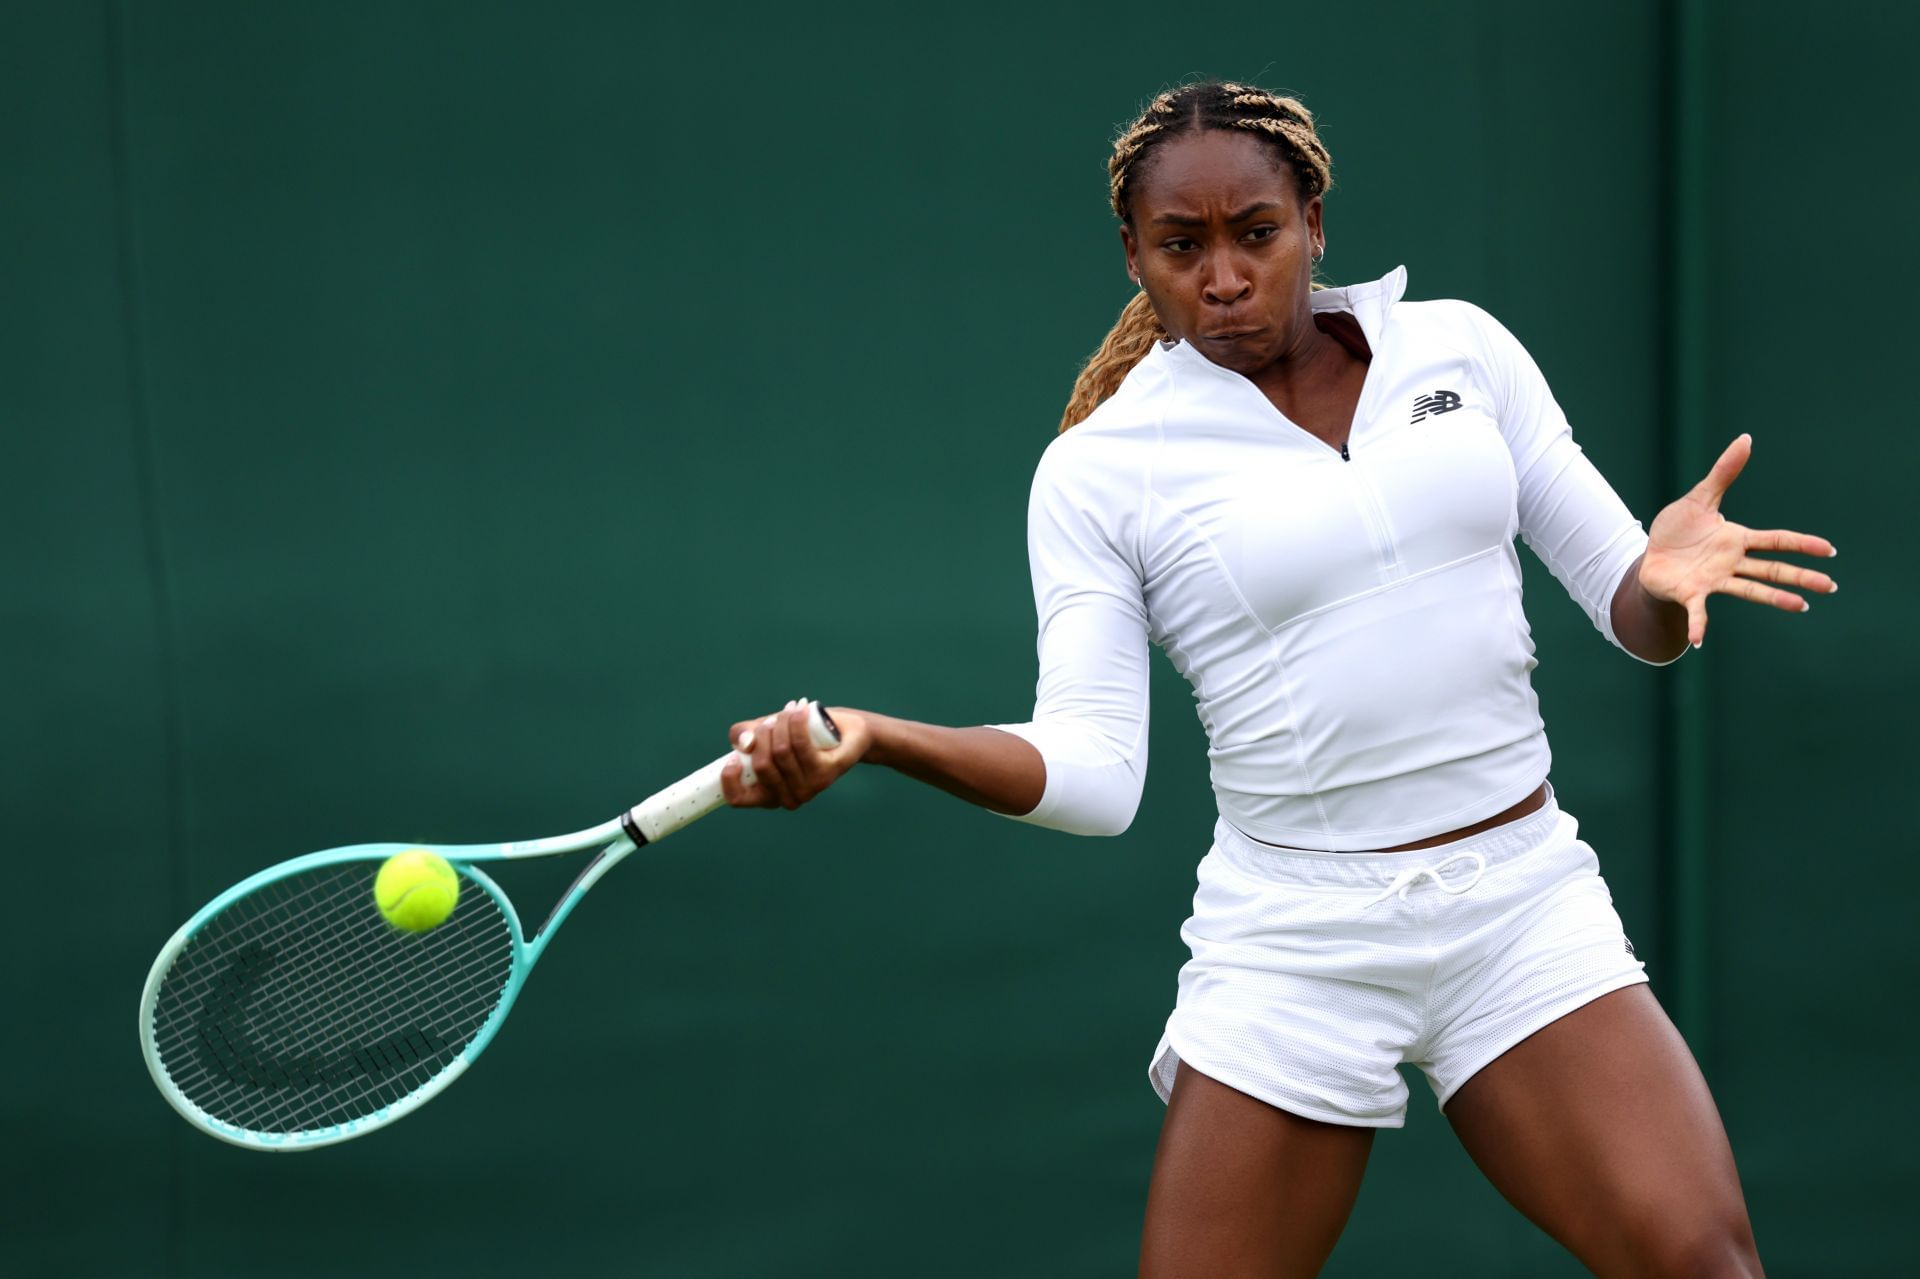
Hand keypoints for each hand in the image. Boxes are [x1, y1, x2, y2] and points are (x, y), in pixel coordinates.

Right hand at [720, 701, 871, 809]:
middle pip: (762, 765)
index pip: (739, 798)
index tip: (734, 756)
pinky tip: (799, 709)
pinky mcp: (826, 775)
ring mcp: (808, 789)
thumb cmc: (800, 735)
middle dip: (762, 734)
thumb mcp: (764, 732)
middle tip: (773, 720)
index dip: (729, 778)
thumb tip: (744, 743)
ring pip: (781, 752)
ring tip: (790, 709)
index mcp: (767, 795)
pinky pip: (801, 745)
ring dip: (781, 722)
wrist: (845, 732)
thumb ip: (742, 735)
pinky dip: (796, 723)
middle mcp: (788, 798)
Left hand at [1639, 433, 1836, 647]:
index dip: (1802, 544)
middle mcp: (1731, 562)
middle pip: (1772, 569)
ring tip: (1799, 607)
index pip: (1776, 541)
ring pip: (1750, 590)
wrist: (1650, 554)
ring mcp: (1714, 580)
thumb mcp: (1699, 497)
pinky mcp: (1691, 594)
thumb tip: (1746, 439)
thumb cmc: (1678, 530)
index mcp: (1737, 539)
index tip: (1829, 550)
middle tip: (1830, 585)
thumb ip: (1723, 472)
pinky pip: (1698, 612)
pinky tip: (1701, 641)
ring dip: (1774, 598)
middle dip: (1801, 576)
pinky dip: (1700, 625)